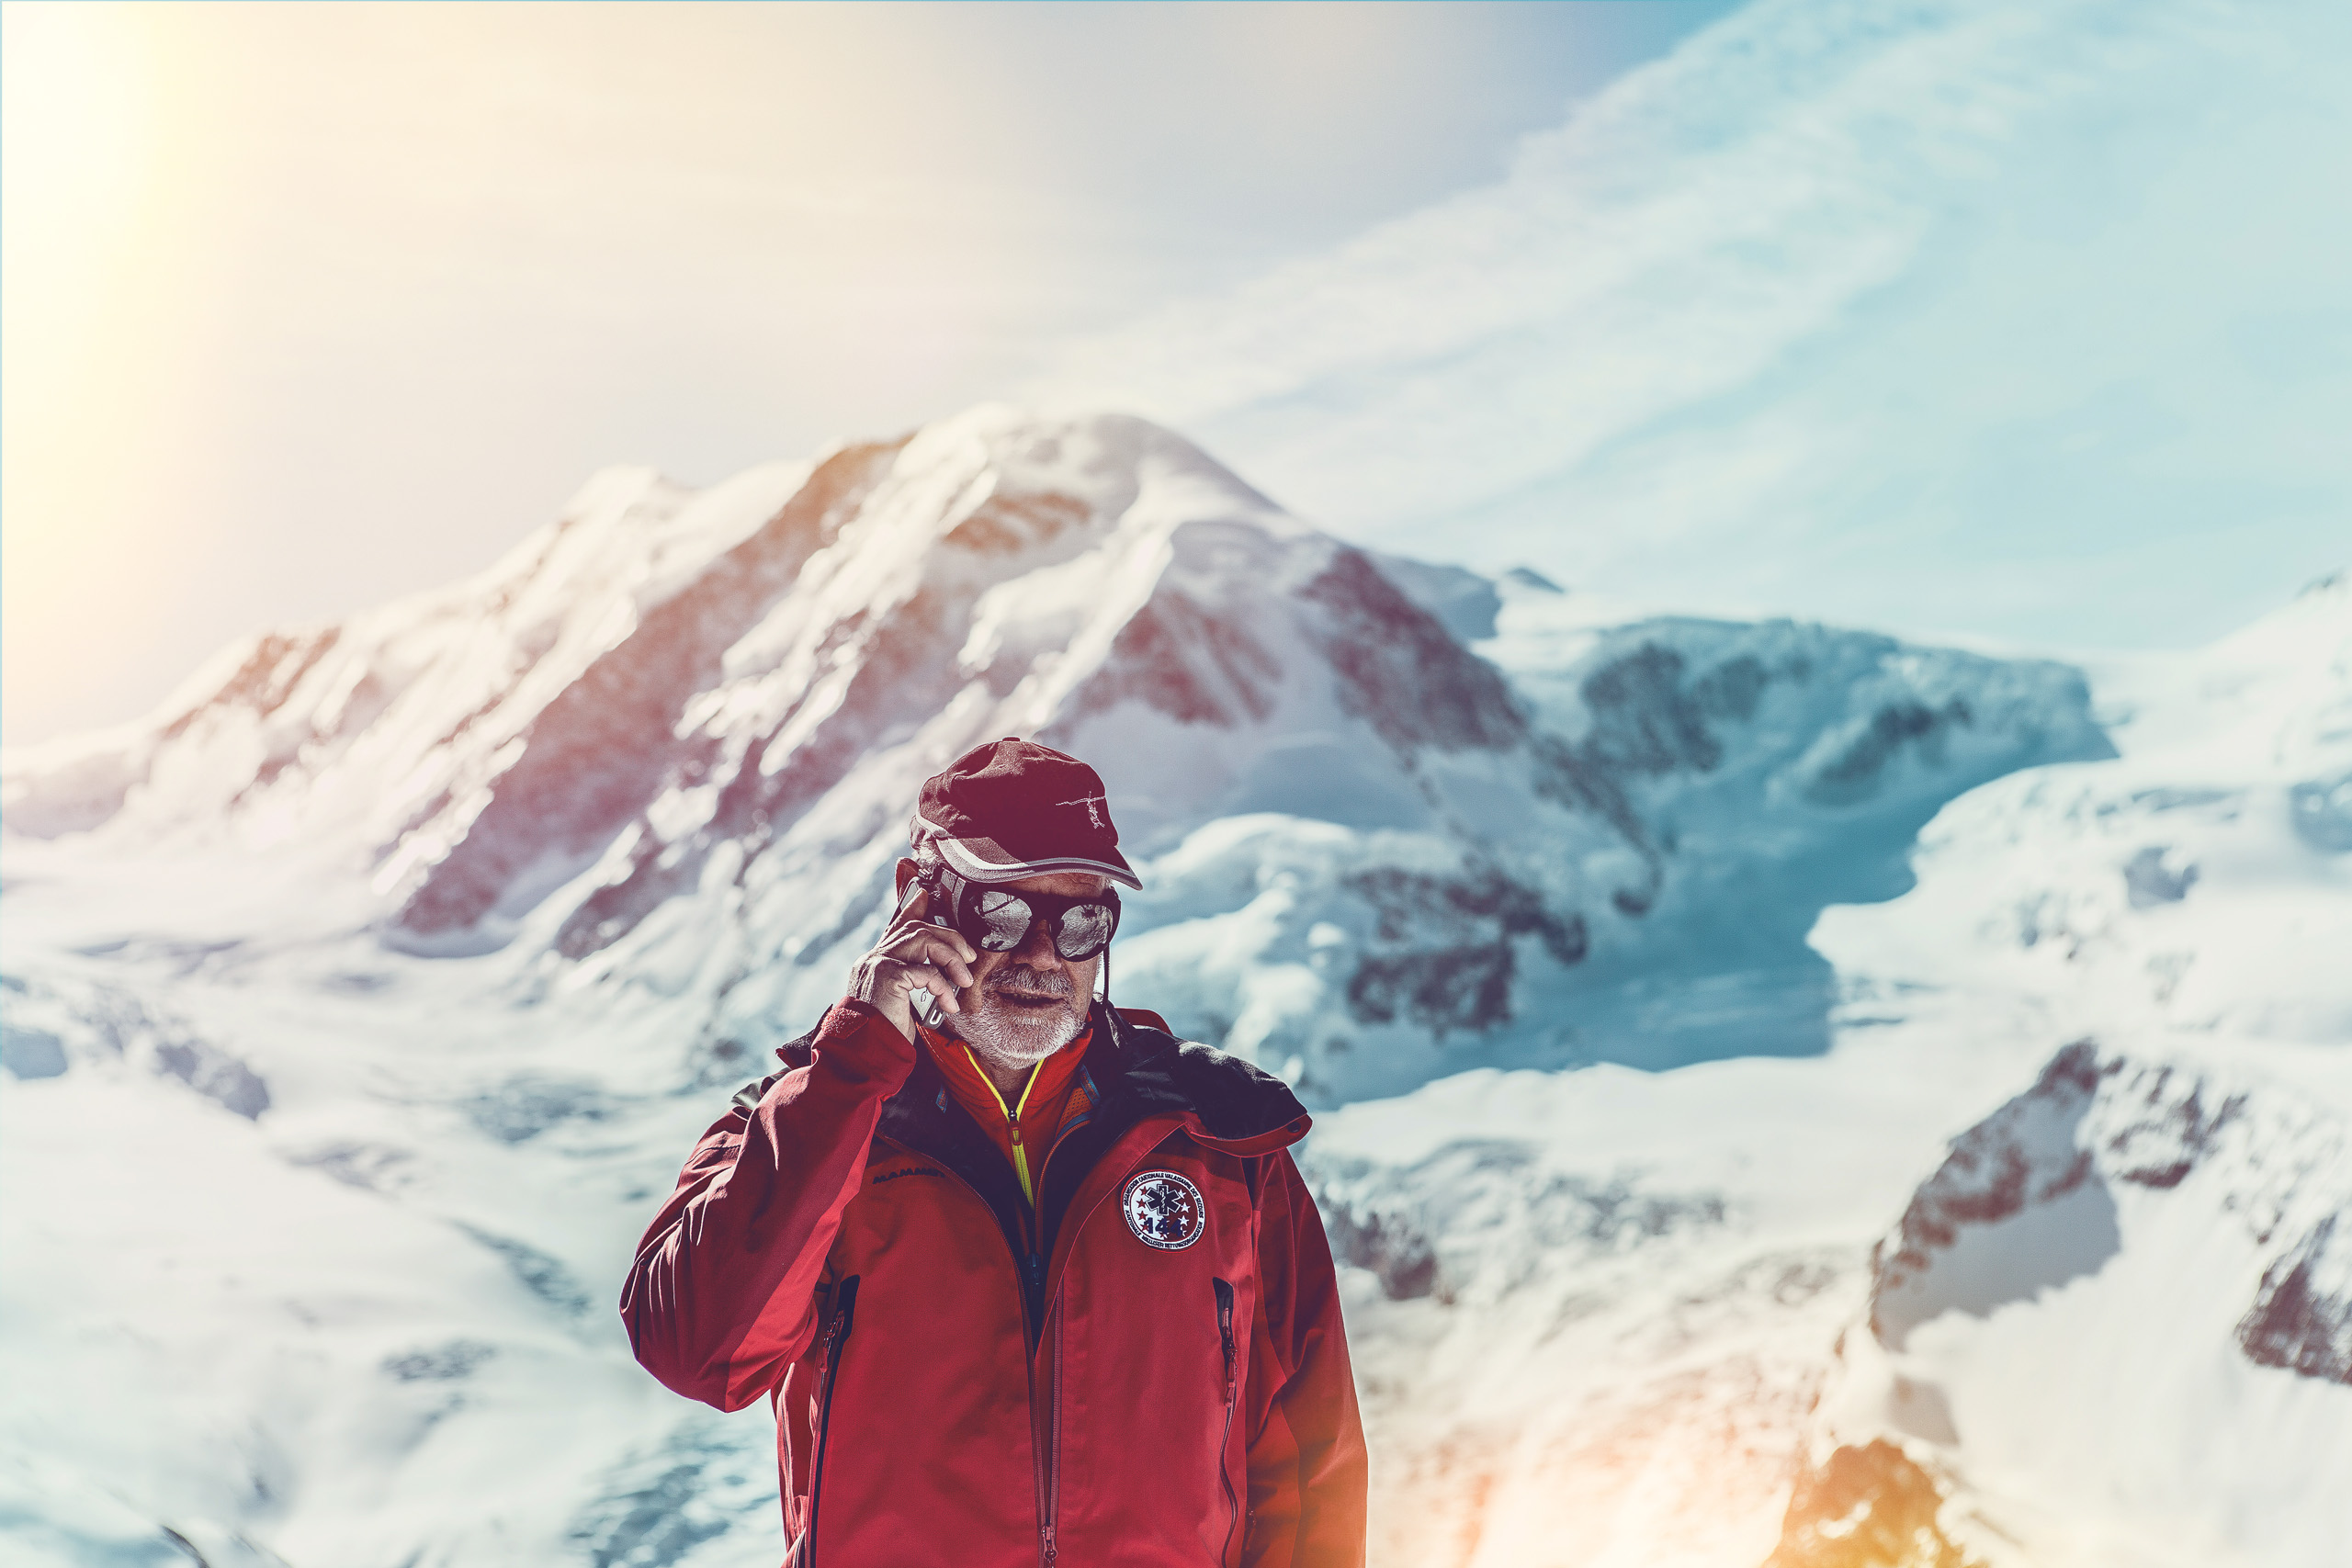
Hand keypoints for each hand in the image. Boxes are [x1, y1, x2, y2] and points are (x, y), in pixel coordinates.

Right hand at [846, 886, 976, 1041]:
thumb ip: (912, 981)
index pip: (897, 925)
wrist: (866, 1053)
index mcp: (875, 961)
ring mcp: (878, 964)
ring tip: (964, 980)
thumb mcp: (901, 1002)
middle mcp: (873, 957)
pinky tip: (949, 1003)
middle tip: (968, 958)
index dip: (912, 907)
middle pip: (918, 928)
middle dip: (950, 939)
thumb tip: (938, 971)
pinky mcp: (887, 976)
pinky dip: (944, 986)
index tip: (925, 894)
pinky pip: (926, 971)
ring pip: (923, 939)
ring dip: (951, 958)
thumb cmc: (885, 1032)